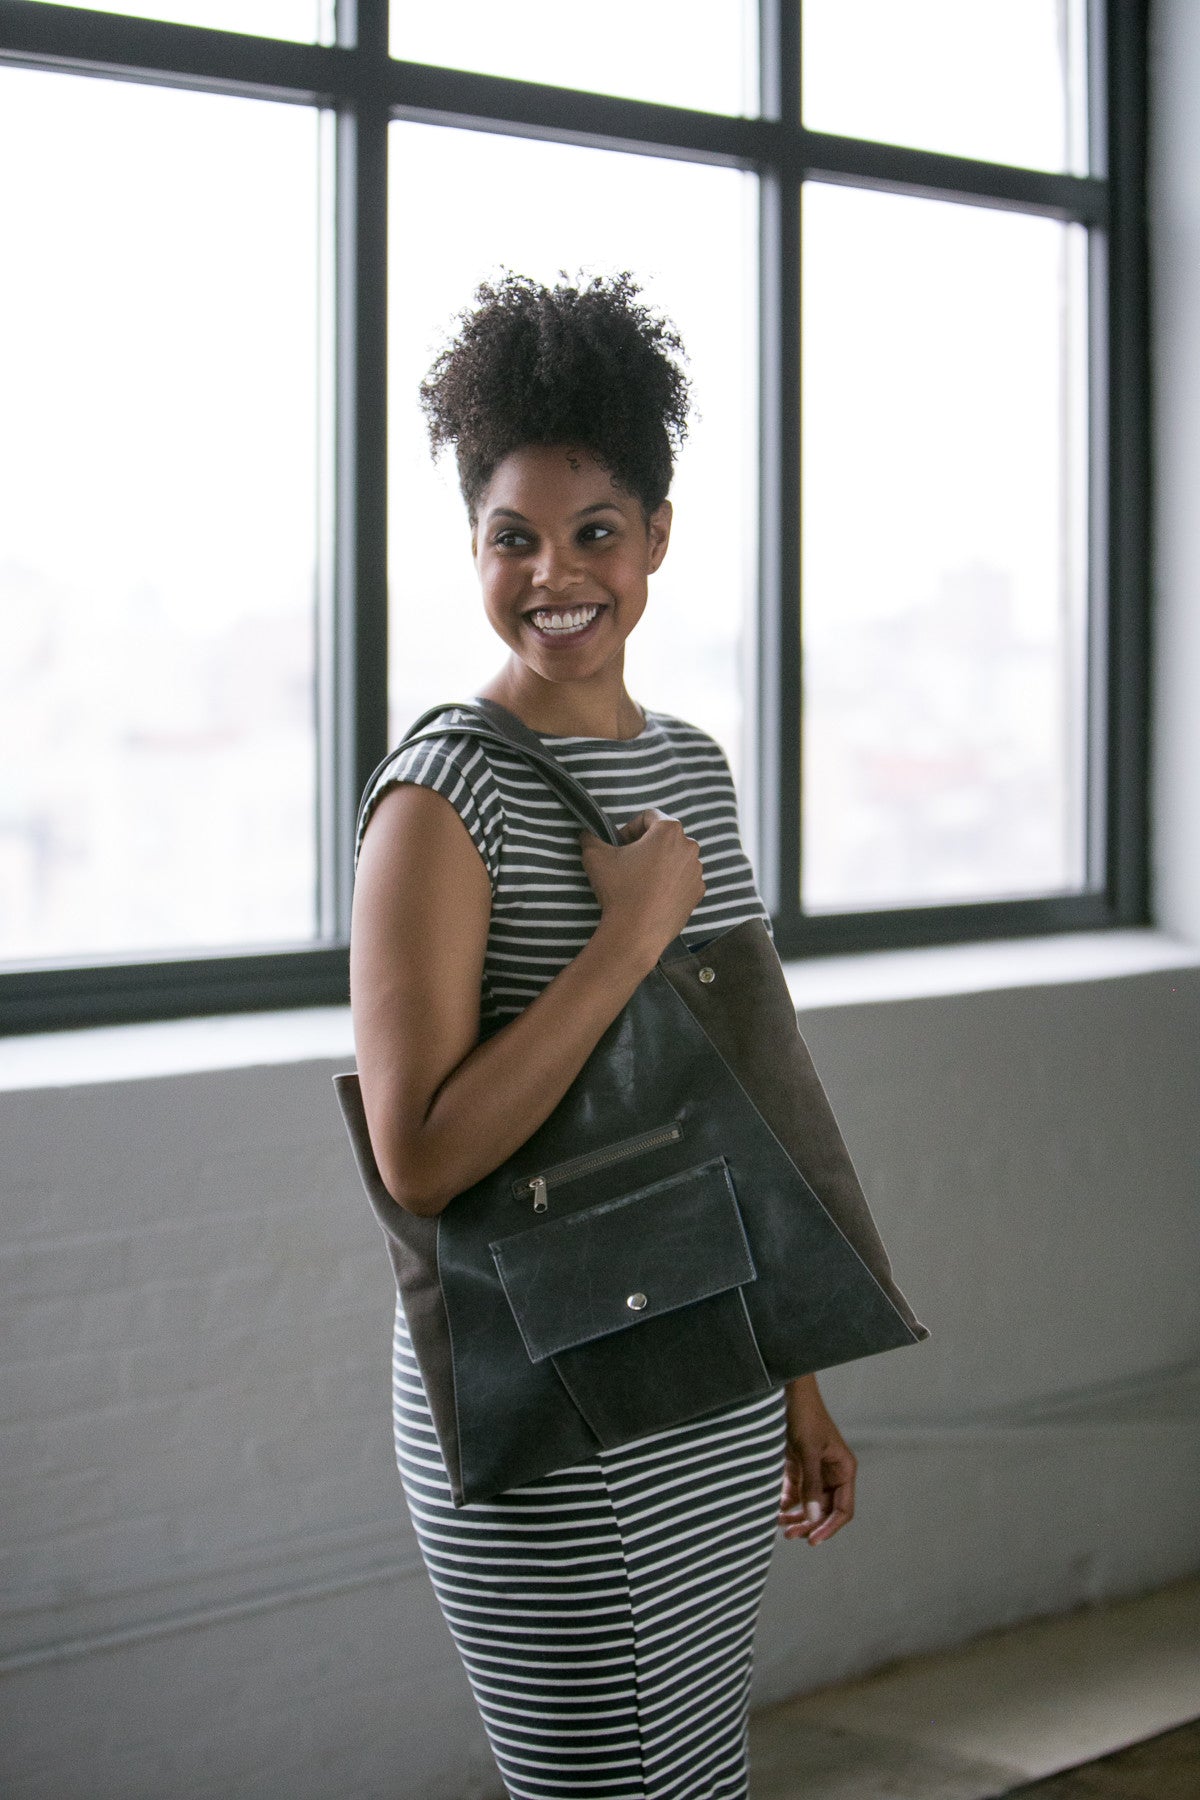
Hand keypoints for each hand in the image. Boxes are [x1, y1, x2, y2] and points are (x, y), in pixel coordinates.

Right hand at [580, 810, 704, 962]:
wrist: (637, 932)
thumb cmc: (619, 889)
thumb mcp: (595, 857)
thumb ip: (590, 838)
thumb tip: (586, 834)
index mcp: (669, 830)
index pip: (648, 816)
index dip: (629, 828)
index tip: (619, 845)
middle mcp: (689, 846)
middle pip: (665, 836)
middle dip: (646, 845)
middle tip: (628, 862)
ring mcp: (696, 871)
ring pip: (675, 857)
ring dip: (659, 863)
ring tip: (640, 881)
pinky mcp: (698, 892)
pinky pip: (682, 879)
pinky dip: (669, 882)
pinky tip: (653, 895)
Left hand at [778, 1376, 856, 1545]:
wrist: (787, 1392)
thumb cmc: (804, 1416)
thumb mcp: (808, 1451)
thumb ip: (811, 1486)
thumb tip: (814, 1519)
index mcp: (844, 1470)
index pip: (843, 1509)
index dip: (830, 1527)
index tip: (813, 1540)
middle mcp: (832, 1473)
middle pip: (825, 1511)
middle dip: (810, 1525)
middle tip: (791, 1535)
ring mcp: (815, 1471)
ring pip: (810, 1505)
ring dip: (797, 1517)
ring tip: (781, 1528)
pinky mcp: (798, 1467)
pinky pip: (795, 1493)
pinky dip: (787, 1504)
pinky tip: (775, 1512)